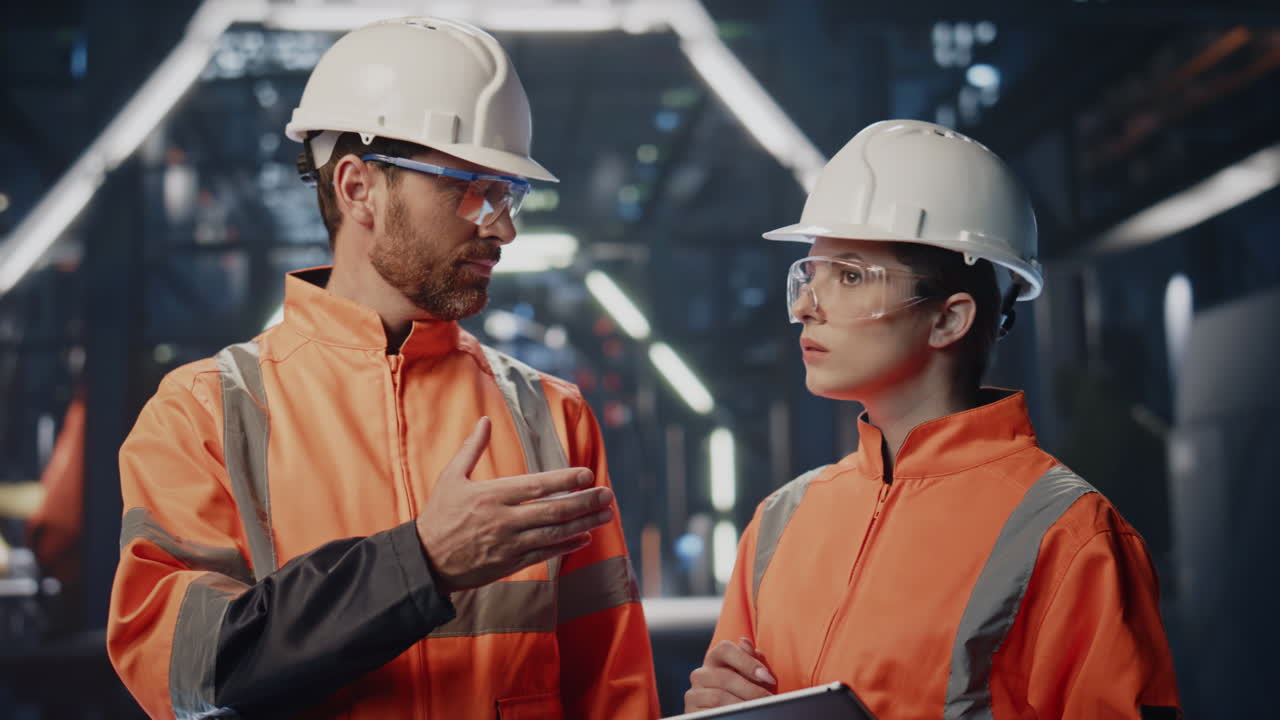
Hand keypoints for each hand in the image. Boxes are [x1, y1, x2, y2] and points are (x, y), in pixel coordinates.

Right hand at [417, 417, 614, 593]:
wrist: (424, 560)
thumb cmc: (438, 515)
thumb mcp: (451, 477)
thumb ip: (472, 448)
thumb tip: (485, 420)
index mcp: (492, 495)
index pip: (537, 486)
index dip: (565, 480)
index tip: (587, 474)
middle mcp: (504, 520)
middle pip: (553, 511)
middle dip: (584, 502)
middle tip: (607, 494)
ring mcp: (508, 544)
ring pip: (554, 534)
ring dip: (583, 524)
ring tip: (605, 514)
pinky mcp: (509, 564)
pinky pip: (544, 554)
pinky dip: (566, 546)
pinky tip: (584, 538)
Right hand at [685, 637, 776, 711]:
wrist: (730, 716)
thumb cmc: (744, 696)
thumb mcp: (751, 678)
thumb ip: (751, 660)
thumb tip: (745, 642)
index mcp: (715, 660)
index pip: (725, 649)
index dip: (747, 661)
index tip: (767, 677)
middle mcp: (701, 674)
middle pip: (725, 676)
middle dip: (751, 690)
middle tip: (769, 701)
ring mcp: (693, 694)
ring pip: (718, 697)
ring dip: (742, 705)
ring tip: (758, 711)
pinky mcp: (691, 713)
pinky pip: (711, 713)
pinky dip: (730, 716)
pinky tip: (741, 717)